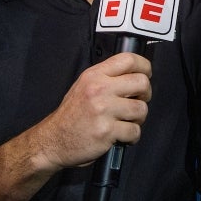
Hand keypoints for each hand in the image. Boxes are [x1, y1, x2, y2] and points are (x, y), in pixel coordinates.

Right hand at [30, 52, 151, 171]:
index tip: (146, 74)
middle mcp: (99, 90)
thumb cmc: (71, 116)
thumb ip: (106, 78)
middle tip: (138, 101)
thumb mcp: (83, 86)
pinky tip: (122, 136)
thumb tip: (133, 75)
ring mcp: (103, 110)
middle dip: (145, 94)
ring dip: (139, 118)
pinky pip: (135, 131)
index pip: (128, 60)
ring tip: (127, 121)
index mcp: (94, 76)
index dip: (144, 66)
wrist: (53, 141)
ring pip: (141, 109)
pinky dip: (132, 136)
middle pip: (141, 82)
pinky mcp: (107, 131)